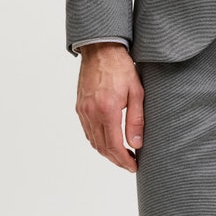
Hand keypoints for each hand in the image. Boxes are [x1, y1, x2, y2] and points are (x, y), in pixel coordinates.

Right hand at [76, 42, 143, 171]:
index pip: (114, 146)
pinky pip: (87, 131)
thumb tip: (136, 144)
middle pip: (102, 148)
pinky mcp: (79, 106)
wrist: (101, 49)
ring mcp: (83, 110)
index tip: (133, 166)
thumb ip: (136, 119)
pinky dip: (97, 141)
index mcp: (107, 110)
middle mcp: (92, 113)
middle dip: (116, 160)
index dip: (124, 160)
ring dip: (106, 152)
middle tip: (129, 163)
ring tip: (121, 154)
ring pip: (93, 141)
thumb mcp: (136, 91)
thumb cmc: (121, 67)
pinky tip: (107, 140)